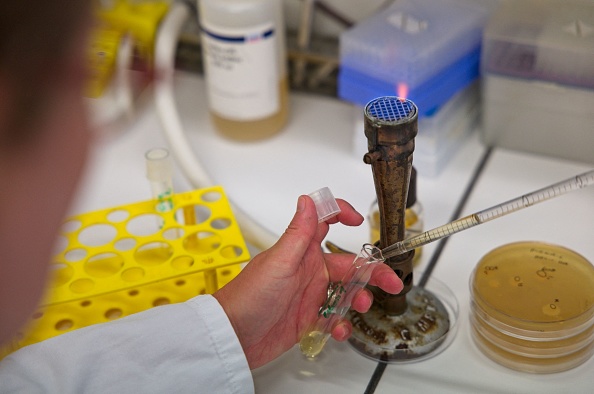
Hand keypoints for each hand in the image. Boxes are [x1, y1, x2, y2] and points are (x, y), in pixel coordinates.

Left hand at [213, 195, 402, 368]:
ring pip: (346, 292)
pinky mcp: (306, 319)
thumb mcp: (279, 262)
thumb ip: (298, 233)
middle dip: (372, 271)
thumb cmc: (249, 296)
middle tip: (391, 282)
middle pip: (348, 263)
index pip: (323, 222)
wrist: (232, 337)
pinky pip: (333, 319)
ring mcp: (308, 294)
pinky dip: (341, 325)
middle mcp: (308, 270)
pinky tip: (339, 331)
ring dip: (358, 299)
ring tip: (360, 307)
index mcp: (301, 250)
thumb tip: (308, 199)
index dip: (341, 214)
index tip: (359, 220)